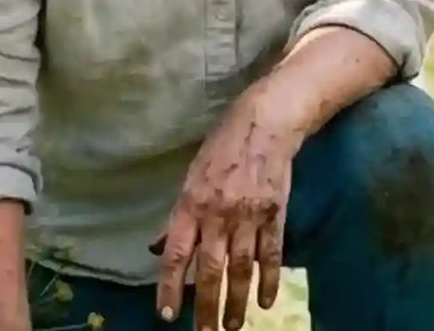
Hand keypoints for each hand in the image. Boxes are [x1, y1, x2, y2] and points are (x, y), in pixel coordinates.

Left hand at [154, 90, 302, 327]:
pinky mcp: (275, 215)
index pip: (175, 254)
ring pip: (240, 269)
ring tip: (233, 326)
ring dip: (237, 302)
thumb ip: (177, 216)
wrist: (266, 123)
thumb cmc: (223, 147)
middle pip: (209, 270)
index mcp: (191, 204)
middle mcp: (217, 215)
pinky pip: (271, 255)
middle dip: (206, 307)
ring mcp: (248, 216)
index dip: (169, 287)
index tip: (166, 316)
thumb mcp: (191, 176)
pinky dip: (269, 281)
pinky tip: (266, 302)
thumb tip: (158, 247)